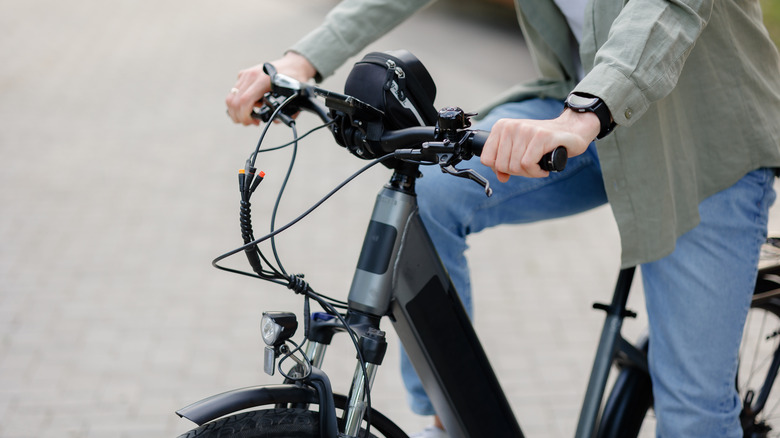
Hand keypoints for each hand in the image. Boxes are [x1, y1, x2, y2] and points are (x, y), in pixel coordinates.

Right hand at [225, 52, 316, 125]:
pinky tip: (249, 106)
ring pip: (231, 97)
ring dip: (236, 111)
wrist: (293, 64)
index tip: (253, 122)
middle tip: (250, 122)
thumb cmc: (294, 78)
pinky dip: (238, 103)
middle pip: (234, 101)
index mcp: (263, 80)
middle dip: (239, 116)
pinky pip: (234, 92)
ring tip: (248, 116)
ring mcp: (246, 74)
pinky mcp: (244, 75)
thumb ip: (288, 110)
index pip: (245, 100)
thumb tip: (276, 121)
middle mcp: (252, 75)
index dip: (245, 116)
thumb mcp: (294, 95)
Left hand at [480, 109, 599, 180]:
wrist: (572, 130)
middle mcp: (512, 126)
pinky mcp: (541, 136)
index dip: (500, 169)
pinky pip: (528, 164)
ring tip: (538, 165)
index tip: (513, 167)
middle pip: (502, 165)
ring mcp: (526, 130)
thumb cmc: (543, 142)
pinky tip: (543, 168)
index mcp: (501, 127)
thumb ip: (505, 162)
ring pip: (515, 166)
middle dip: (517, 172)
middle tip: (530, 166)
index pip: (487, 159)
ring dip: (529, 173)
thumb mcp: (519, 149)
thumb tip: (500, 177)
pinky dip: (536, 172)